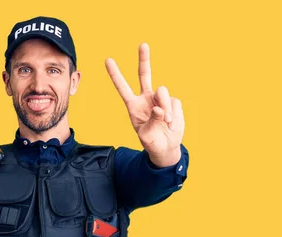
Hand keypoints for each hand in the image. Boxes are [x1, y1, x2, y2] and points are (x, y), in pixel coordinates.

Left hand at [106, 43, 183, 167]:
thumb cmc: (151, 142)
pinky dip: (173, 114)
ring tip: (166, 122)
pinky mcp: (173, 103)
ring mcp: (160, 100)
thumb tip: (159, 108)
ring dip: (165, 107)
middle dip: (144, 59)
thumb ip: (151, 120)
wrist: (166, 147)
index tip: (107, 60)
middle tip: (143, 44)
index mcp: (133, 105)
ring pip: (162, 92)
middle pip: (144, 75)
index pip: (122, 88)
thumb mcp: (146, 135)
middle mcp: (146, 98)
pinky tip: (171, 124)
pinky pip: (173, 102)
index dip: (115, 74)